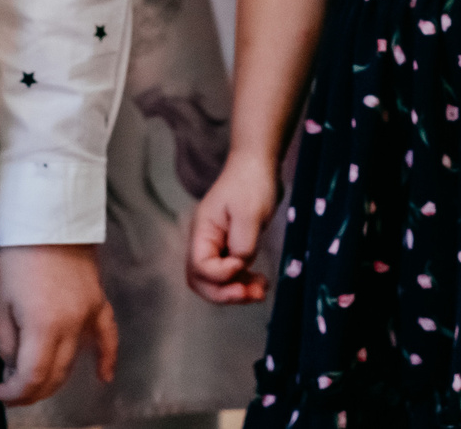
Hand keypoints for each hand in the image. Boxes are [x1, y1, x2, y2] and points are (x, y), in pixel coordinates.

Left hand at [0, 243, 117, 404]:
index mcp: (42, 325)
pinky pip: (108, 336)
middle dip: (32, 390)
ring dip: (56, 379)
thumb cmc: (16, 257)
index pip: (32, 377)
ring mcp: (90, 313)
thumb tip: (15, 367)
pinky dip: (106, 358)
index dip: (14, 393)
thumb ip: (7, 342)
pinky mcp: (99, 302)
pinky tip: (104, 377)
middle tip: (12, 389)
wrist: (47, 217)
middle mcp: (71, 324)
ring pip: (76, 361)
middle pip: (56, 374)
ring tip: (37, 383)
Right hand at [187, 150, 282, 303]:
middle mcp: (204, 242)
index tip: (242, 264)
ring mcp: (216, 246)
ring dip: (236, 292)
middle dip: (224, 293)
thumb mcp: (249, 213)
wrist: (258, 165)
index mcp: (202, 231)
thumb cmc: (252, 183)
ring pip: (215, 282)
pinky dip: (243, 282)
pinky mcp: (230, 247)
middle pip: (201, 280)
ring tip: (260, 292)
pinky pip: (230, 274)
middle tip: (251, 295)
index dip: (220, 274)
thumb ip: (242, 243)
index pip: (200, 266)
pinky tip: (260, 284)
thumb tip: (240, 265)